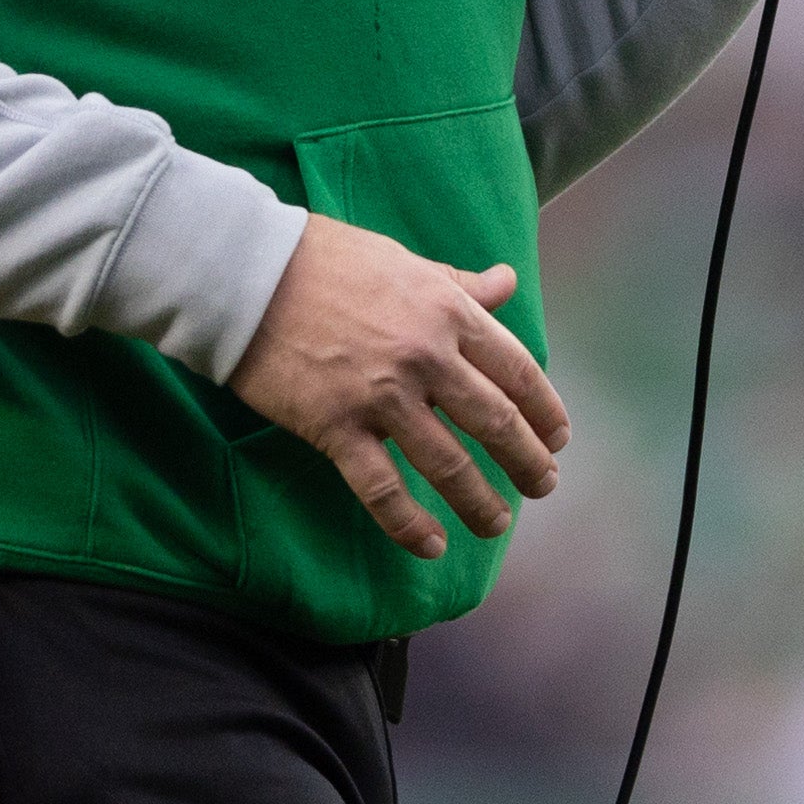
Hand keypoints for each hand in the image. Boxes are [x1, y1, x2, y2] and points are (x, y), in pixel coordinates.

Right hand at [227, 213, 568, 558]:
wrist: (244, 272)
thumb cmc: (323, 258)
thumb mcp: (402, 260)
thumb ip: (456, 283)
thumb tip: (506, 282)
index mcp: (447, 310)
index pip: (518, 370)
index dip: (545, 411)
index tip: (558, 437)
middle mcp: (426, 356)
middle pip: (496, 422)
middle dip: (528, 462)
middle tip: (543, 486)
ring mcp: (382, 396)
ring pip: (449, 466)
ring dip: (482, 502)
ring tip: (496, 522)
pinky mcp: (336, 428)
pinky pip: (383, 490)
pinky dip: (411, 525)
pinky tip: (432, 544)